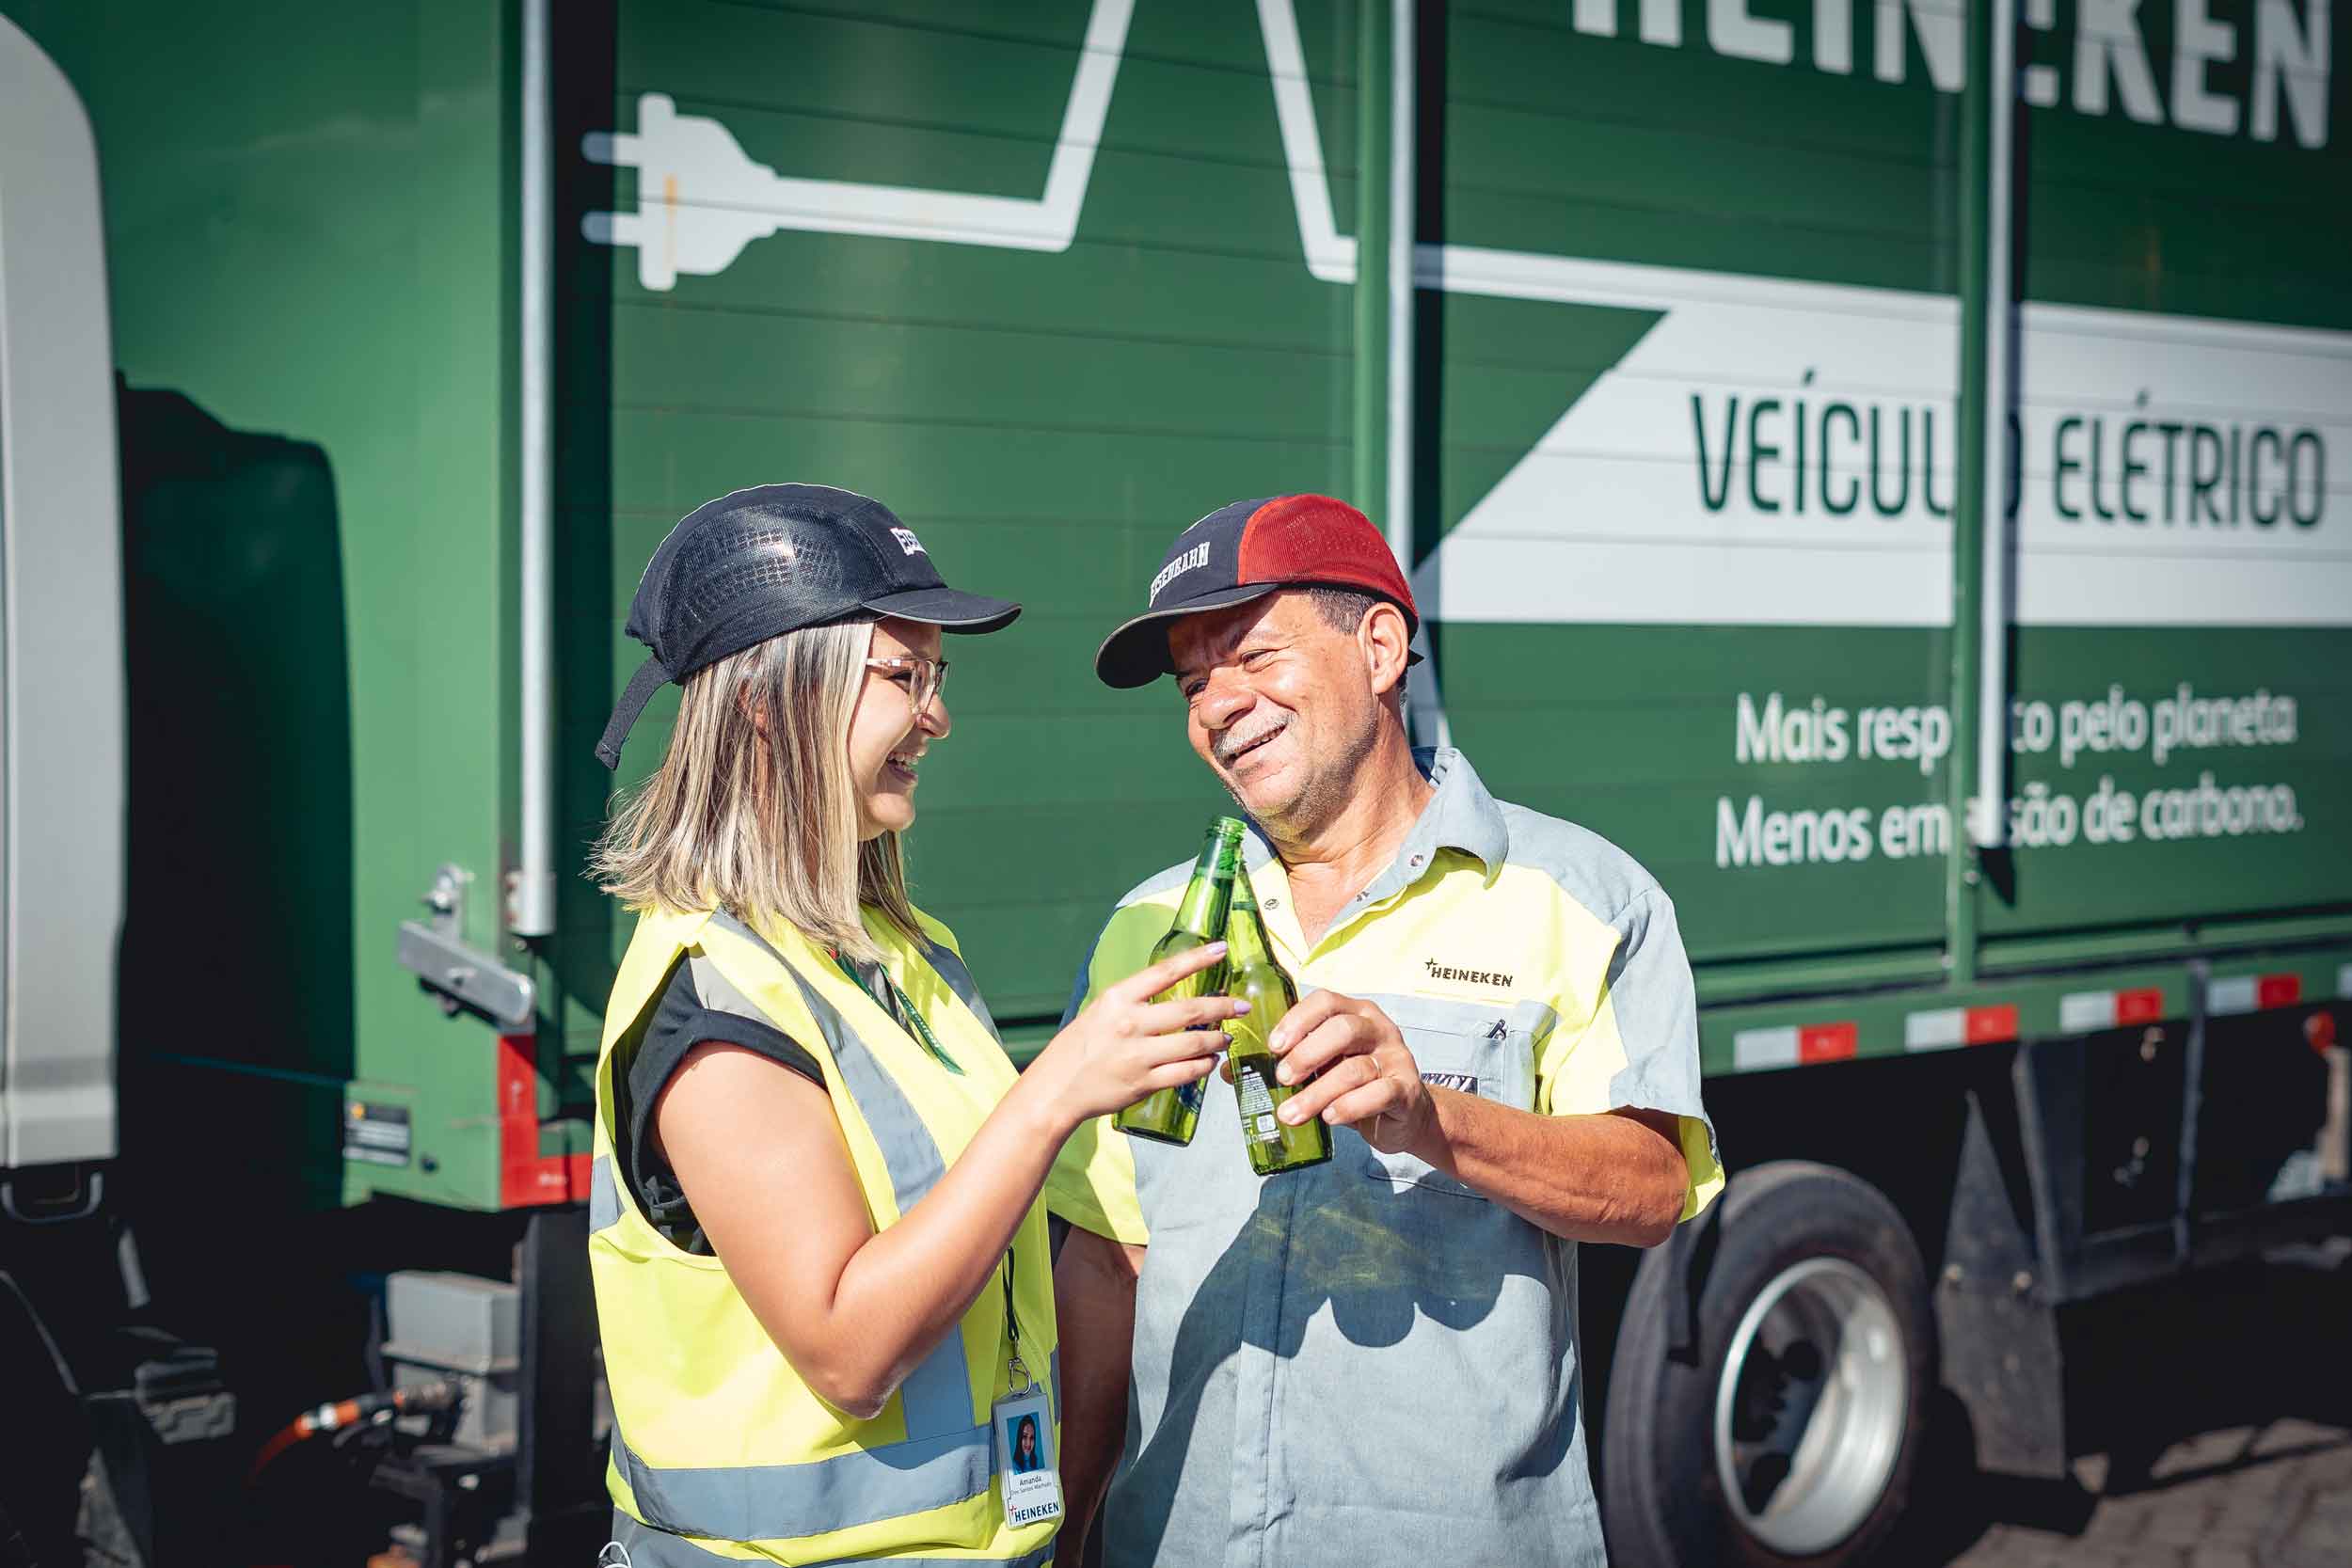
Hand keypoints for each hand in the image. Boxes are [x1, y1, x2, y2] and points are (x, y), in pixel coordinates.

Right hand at [1034, 944, 1241, 1126]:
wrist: (1056, 1089)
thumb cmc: (1077, 1049)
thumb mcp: (1099, 1012)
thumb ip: (1132, 1003)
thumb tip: (1168, 995)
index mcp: (1118, 999)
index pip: (1165, 972)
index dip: (1197, 959)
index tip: (1221, 950)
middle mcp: (1130, 1024)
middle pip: (1190, 1010)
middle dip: (1222, 1007)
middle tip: (1241, 1005)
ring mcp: (1138, 1055)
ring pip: (1194, 1043)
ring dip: (1217, 1039)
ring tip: (1226, 1037)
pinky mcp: (1144, 1083)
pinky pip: (1186, 1072)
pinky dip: (1204, 1066)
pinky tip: (1210, 1061)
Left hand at [1268, 990, 1433, 1154]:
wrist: (1405, 1114)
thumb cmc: (1360, 1083)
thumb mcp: (1330, 1064)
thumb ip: (1301, 1060)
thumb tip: (1247, 1072)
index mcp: (1357, 1013)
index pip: (1326, 1002)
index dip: (1297, 1020)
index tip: (1274, 1046)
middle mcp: (1379, 1029)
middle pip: (1342, 1030)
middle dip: (1306, 1054)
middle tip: (1283, 1078)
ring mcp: (1396, 1058)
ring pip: (1354, 1069)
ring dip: (1317, 1093)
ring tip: (1292, 1113)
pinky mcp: (1406, 1089)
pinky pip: (1378, 1094)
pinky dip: (1349, 1106)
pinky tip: (1329, 1117)